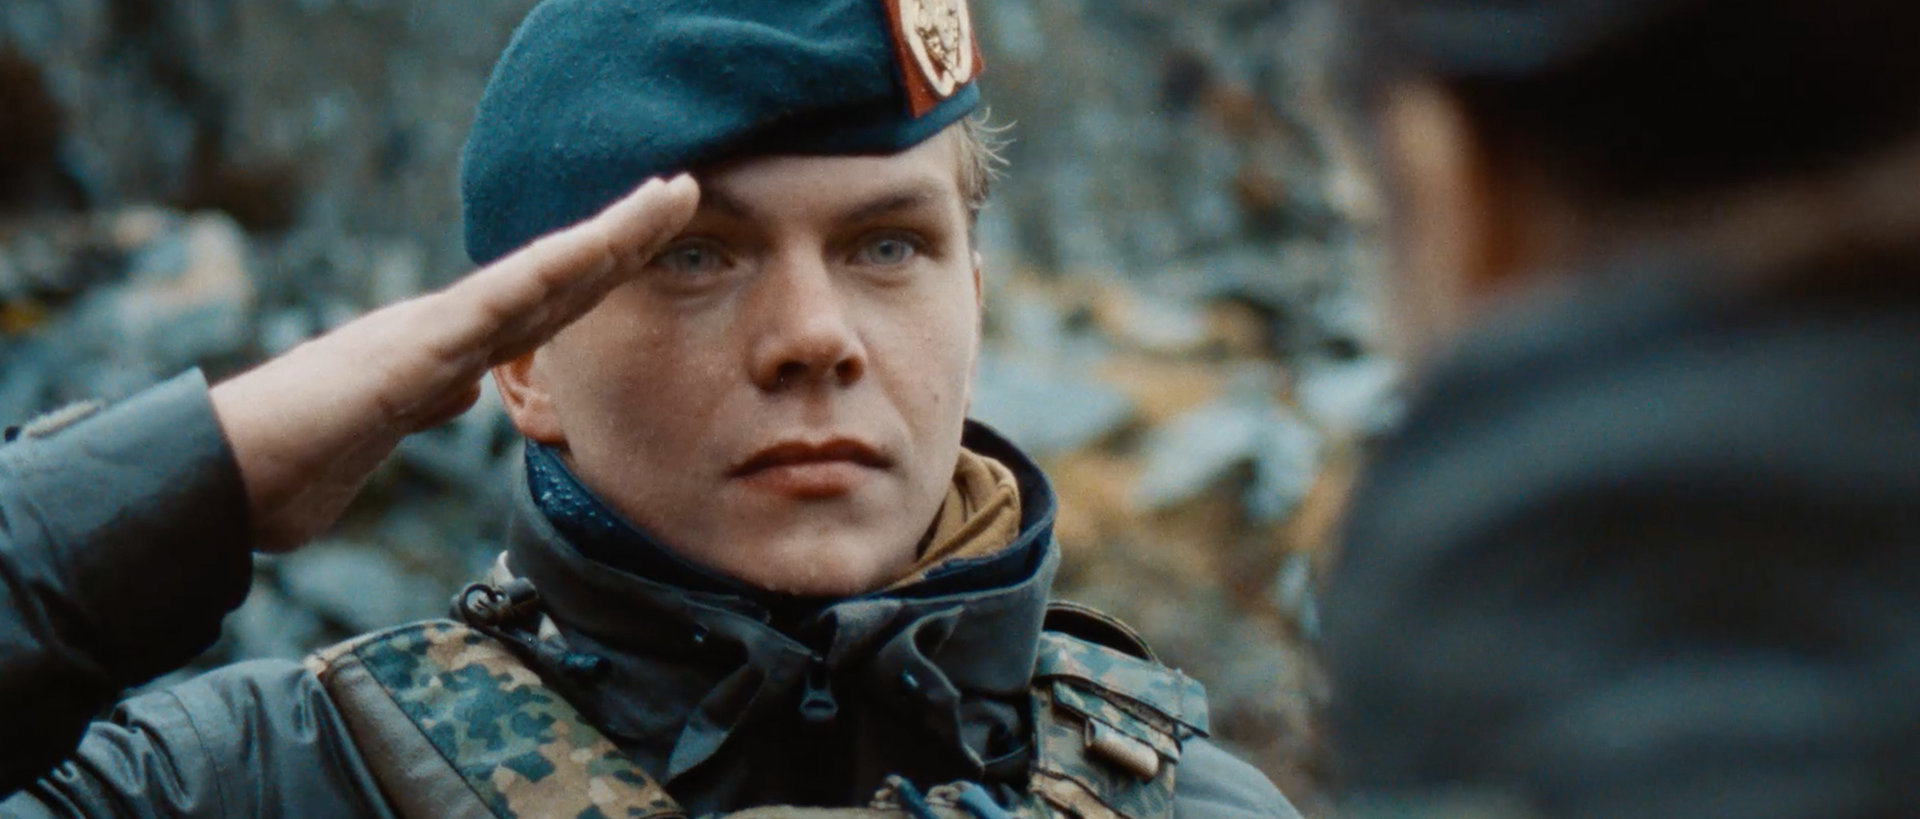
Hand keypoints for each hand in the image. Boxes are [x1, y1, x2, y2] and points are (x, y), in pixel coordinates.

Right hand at [210, 175, 699, 552]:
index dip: (601, 272)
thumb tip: (461, 390)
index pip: (542, 306)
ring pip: (535, 276)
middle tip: (683, 191)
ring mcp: (427, 334)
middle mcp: (442, 328)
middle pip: (554, 278)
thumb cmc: (289, 467)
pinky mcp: (407, 355)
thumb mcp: (380, 437)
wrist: (222, 480)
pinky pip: (488, 308)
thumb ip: (423, 405)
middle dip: (623, 237)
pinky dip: (542, 277)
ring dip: (605, 237)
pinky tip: (589, 252)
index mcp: (444, 352)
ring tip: (665, 197)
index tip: (653, 242)